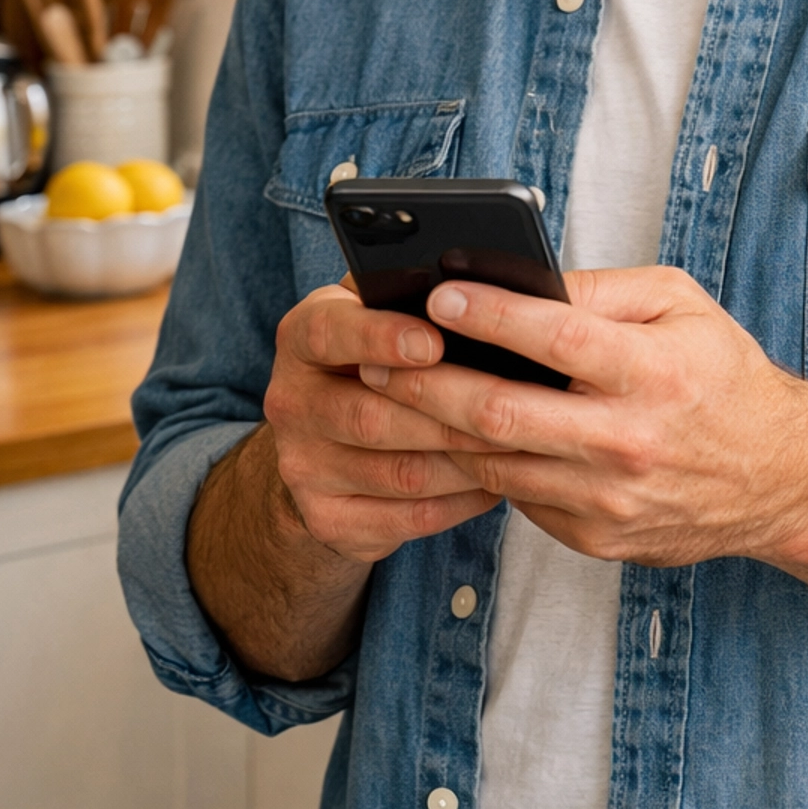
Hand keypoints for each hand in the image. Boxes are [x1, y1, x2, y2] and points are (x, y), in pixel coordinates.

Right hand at [263, 280, 499, 563]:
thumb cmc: (374, 357)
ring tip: (516, 444)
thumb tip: (479, 290)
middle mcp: (291, 402)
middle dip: (449, 413)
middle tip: (510, 406)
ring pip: (399, 472)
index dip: (381, 337)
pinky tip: (494, 482)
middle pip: (371, 416)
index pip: (330, 333)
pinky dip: (459, 502)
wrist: (325, 443)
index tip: (434, 342)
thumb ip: (409, 297)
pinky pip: (406, 518)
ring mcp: (302, 467)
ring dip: (464, 461)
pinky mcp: (327, 519)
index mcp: (302, 336)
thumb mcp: (376, 313)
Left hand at [363, 264, 807, 709]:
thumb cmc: (721, 373)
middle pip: (499, 414)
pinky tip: (438, 436)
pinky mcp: (594, 537)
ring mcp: (607, 499)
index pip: (554, 339)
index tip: (435, 293)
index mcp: (652, 371)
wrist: (777, 479)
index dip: (489, 315)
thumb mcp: (681, 305)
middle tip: (371, 354)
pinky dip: (472, 465)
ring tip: (381, 394)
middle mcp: (627, 440)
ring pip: (492, 463)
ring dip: (429, 430)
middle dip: (424, 383)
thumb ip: (605, 290)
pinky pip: (516, 497)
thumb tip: (524, 279)